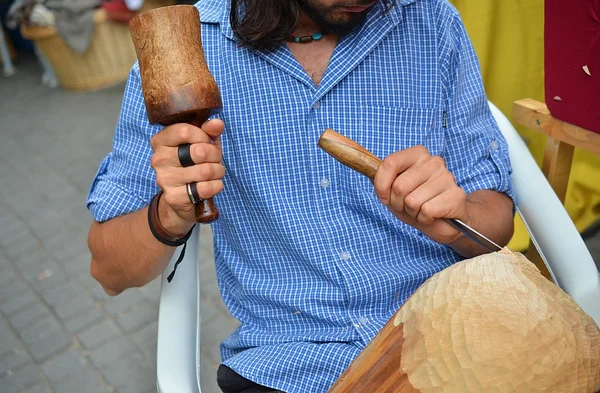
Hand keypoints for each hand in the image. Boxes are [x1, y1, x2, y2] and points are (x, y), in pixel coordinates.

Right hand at [150, 119, 224, 235]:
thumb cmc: (193, 164)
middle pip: (198, 151)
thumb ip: (209, 131)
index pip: (185, 131)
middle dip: (215, 155)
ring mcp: (164, 179)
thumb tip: (217, 123)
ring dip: (218, 171)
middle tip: (215, 159)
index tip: (207, 142)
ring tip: (215, 172)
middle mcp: (159, 159)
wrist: (183, 198)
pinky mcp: (174, 197)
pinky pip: (205, 188)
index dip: (204, 136)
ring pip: (205, 171)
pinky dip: (216, 186)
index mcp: (161, 141)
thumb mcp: (202, 143)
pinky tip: (213, 185)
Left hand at [373, 145, 467, 244]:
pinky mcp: (456, 195)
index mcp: (417, 154)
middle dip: (398, 203)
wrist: (443, 222)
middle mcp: (434, 162)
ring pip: (412, 201)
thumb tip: (366, 167)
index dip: (381, 185)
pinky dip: (424, 218)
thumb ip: (381, 180)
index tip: (384, 196)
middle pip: (399, 186)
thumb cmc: (416, 203)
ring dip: (412, 212)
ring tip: (421, 209)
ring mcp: (447, 177)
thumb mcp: (392, 191)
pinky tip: (433, 215)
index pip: (390, 163)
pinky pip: (427, 210)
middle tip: (408, 205)